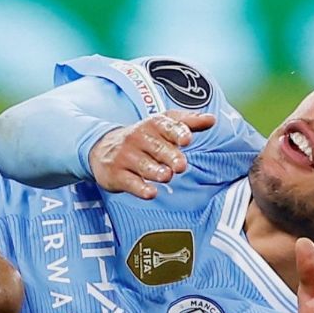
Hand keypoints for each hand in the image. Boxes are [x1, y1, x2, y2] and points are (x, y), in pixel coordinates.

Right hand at [87, 111, 214, 198]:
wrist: (102, 149)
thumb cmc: (142, 138)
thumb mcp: (162, 125)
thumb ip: (188, 122)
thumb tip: (212, 119)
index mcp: (152, 125)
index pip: (166, 126)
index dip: (177, 132)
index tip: (187, 139)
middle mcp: (138, 139)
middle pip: (157, 148)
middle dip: (170, 156)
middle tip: (181, 165)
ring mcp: (126, 157)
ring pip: (144, 166)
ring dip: (156, 172)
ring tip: (167, 176)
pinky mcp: (117, 175)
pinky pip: (130, 183)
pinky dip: (140, 189)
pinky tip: (150, 193)